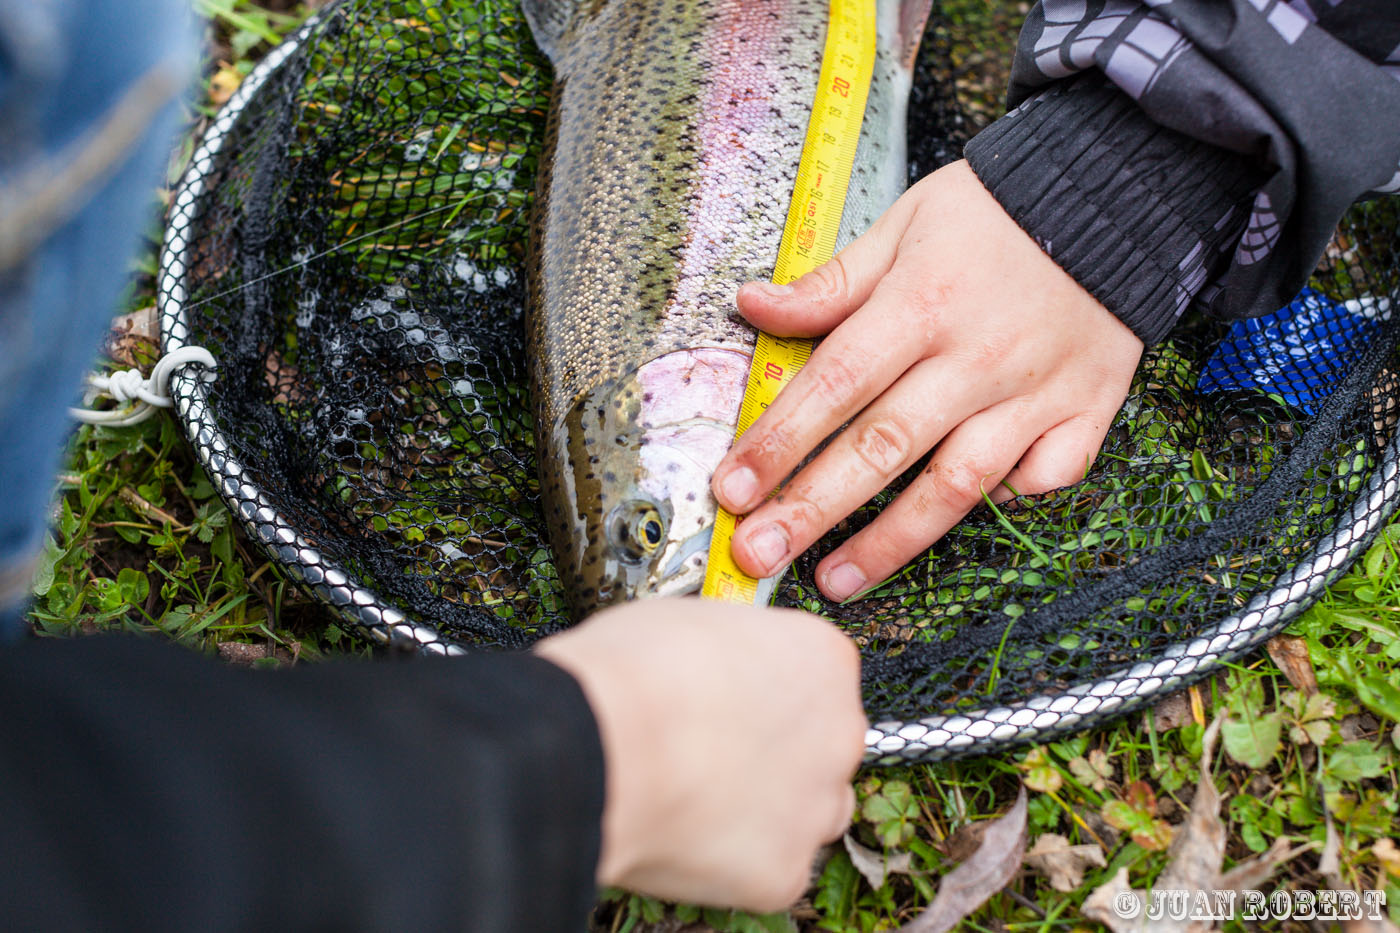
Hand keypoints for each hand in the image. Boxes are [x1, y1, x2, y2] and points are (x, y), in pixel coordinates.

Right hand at [534, 599, 864, 911]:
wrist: (596, 745)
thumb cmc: (632, 675)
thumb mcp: (693, 619)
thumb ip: (730, 649)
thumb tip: (716, 665)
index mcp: (820, 658)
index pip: (817, 679)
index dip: (768, 693)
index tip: (737, 703)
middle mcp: (837, 733)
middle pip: (823, 749)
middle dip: (777, 755)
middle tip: (716, 754)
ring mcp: (816, 806)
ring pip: (809, 814)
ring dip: (769, 810)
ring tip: (701, 799)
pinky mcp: (785, 872)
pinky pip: (770, 871)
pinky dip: (733, 861)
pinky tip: (685, 836)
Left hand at [711, 160, 1144, 600]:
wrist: (1118, 197)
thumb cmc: (998, 211)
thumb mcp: (905, 222)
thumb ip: (831, 281)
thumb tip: (752, 305)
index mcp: (923, 303)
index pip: (834, 384)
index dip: (778, 441)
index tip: (732, 489)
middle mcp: (977, 357)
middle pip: (883, 448)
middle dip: (812, 509)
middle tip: (757, 555)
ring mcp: (1036, 392)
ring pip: (957, 485)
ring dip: (892, 541)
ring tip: (835, 580)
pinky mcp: (1087, 411)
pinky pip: (1042, 479)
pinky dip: (1002, 502)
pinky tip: (954, 521)